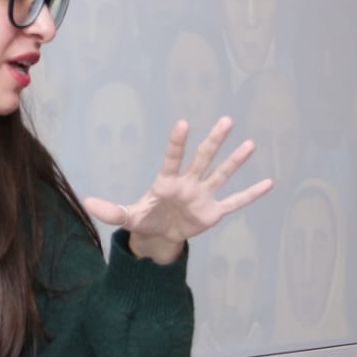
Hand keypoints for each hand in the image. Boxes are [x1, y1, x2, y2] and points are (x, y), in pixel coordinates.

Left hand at [83, 117, 272, 263]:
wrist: (161, 235)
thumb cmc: (145, 219)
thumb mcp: (127, 217)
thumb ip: (110, 210)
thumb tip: (87, 202)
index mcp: (166, 181)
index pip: (172, 158)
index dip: (177, 142)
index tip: (183, 123)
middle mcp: (188, 183)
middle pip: (203, 158)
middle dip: (214, 141)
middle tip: (226, 120)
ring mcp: (203, 195)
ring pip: (222, 175)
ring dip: (236, 161)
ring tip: (251, 144)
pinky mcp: (214, 212)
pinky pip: (236, 202)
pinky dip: (251, 195)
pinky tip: (269, 183)